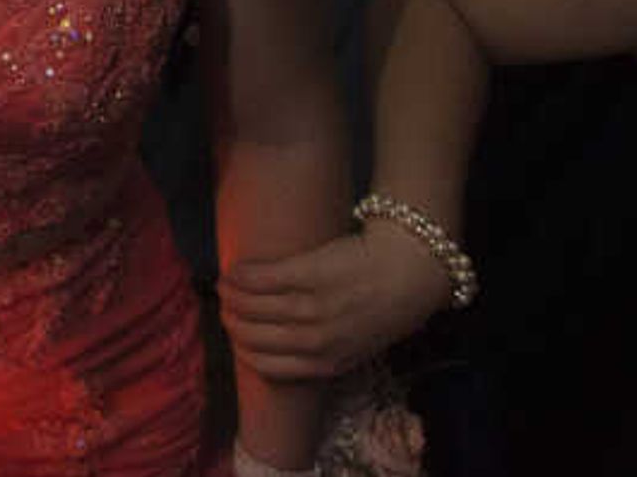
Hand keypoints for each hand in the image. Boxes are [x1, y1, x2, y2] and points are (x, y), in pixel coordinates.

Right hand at [217, 225, 453, 384]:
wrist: (411, 273)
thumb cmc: (387, 309)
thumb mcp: (360, 346)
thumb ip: (328, 352)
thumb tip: (288, 347)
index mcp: (328, 363)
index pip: (267, 366)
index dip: (243, 350)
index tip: (236, 336)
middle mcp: (315, 339)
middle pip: (253, 336)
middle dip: (231, 321)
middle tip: (226, 307)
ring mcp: (311, 306)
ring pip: (251, 306)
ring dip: (230, 296)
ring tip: (225, 286)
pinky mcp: (308, 274)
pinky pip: (259, 278)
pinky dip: (240, 275)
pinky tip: (234, 271)